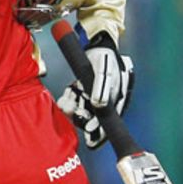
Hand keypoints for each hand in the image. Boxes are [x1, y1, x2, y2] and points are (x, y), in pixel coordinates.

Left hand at [55, 34, 134, 149]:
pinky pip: (74, 101)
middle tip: (71, 109)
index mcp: (115, 101)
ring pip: (80, 111)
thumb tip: (98, 105)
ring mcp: (93, 98)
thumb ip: (101, 89)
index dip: (100, 134)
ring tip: (67, 100)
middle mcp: (104, 103)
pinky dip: (69, 99)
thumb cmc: (106, 58)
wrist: (98, 45)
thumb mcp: (105, 72)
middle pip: (92, 120)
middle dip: (80, 117)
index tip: (90, 137)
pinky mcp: (83, 92)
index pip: (109, 123)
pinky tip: (68, 94)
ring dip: (72, 108)